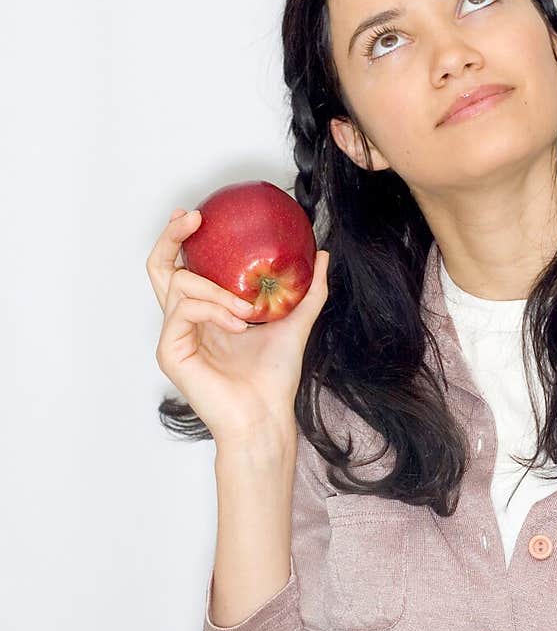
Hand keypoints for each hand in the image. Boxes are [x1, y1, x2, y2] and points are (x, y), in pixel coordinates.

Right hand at [146, 207, 328, 448]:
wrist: (267, 415)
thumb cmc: (275, 378)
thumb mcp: (296, 322)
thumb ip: (308, 290)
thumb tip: (323, 254)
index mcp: (205, 313)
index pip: (183, 267)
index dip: (181, 238)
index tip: (199, 216)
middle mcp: (184, 321)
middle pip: (159, 267)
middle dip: (172, 236)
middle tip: (193, 219)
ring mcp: (174, 336)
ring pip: (179, 284)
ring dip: (216, 289)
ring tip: (246, 309)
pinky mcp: (170, 351)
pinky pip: (183, 310)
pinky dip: (213, 310)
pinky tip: (237, 324)